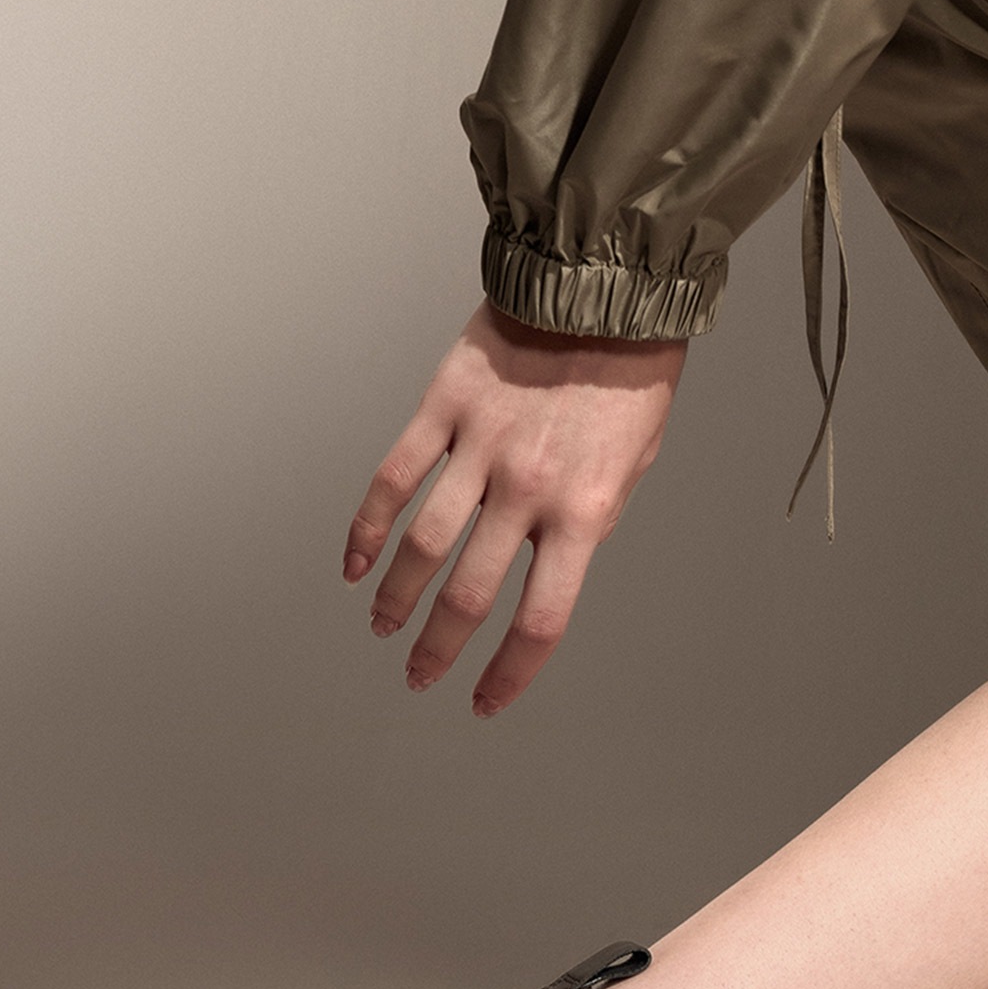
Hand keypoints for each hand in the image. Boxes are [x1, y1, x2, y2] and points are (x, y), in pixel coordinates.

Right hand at [344, 300, 685, 712]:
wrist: (603, 288)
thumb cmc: (629, 377)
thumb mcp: (634, 465)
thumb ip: (590, 520)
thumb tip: (547, 562)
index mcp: (585, 512)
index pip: (540, 620)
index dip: (510, 673)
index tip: (484, 700)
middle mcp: (528, 489)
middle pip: (470, 594)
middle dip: (439, 647)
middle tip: (418, 674)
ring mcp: (480, 448)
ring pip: (423, 545)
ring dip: (397, 597)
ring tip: (384, 627)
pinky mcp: (443, 408)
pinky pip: (394, 478)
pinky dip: (367, 526)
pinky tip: (353, 563)